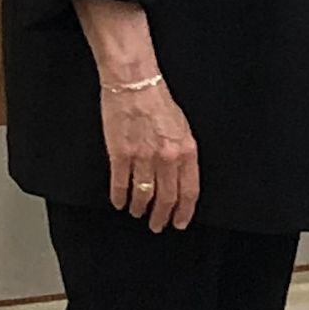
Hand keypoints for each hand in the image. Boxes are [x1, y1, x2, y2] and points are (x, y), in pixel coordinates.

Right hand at [102, 83, 200, 231]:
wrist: (135, 83)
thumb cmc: (159, 102)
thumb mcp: (183, 128)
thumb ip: (183, 154)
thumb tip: (181, 178)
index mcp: (187, 150)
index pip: (189, 191)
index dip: (184, 211)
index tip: (180, 222)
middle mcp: (167, 157)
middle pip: (166, 198)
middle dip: (162, 216)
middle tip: (158, 226)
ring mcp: (143, 157)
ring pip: (143, 195)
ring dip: (140, 208)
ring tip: (137, 213)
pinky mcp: (120, 154)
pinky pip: (120, 184)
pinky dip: (119, 197)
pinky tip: (119, 203)